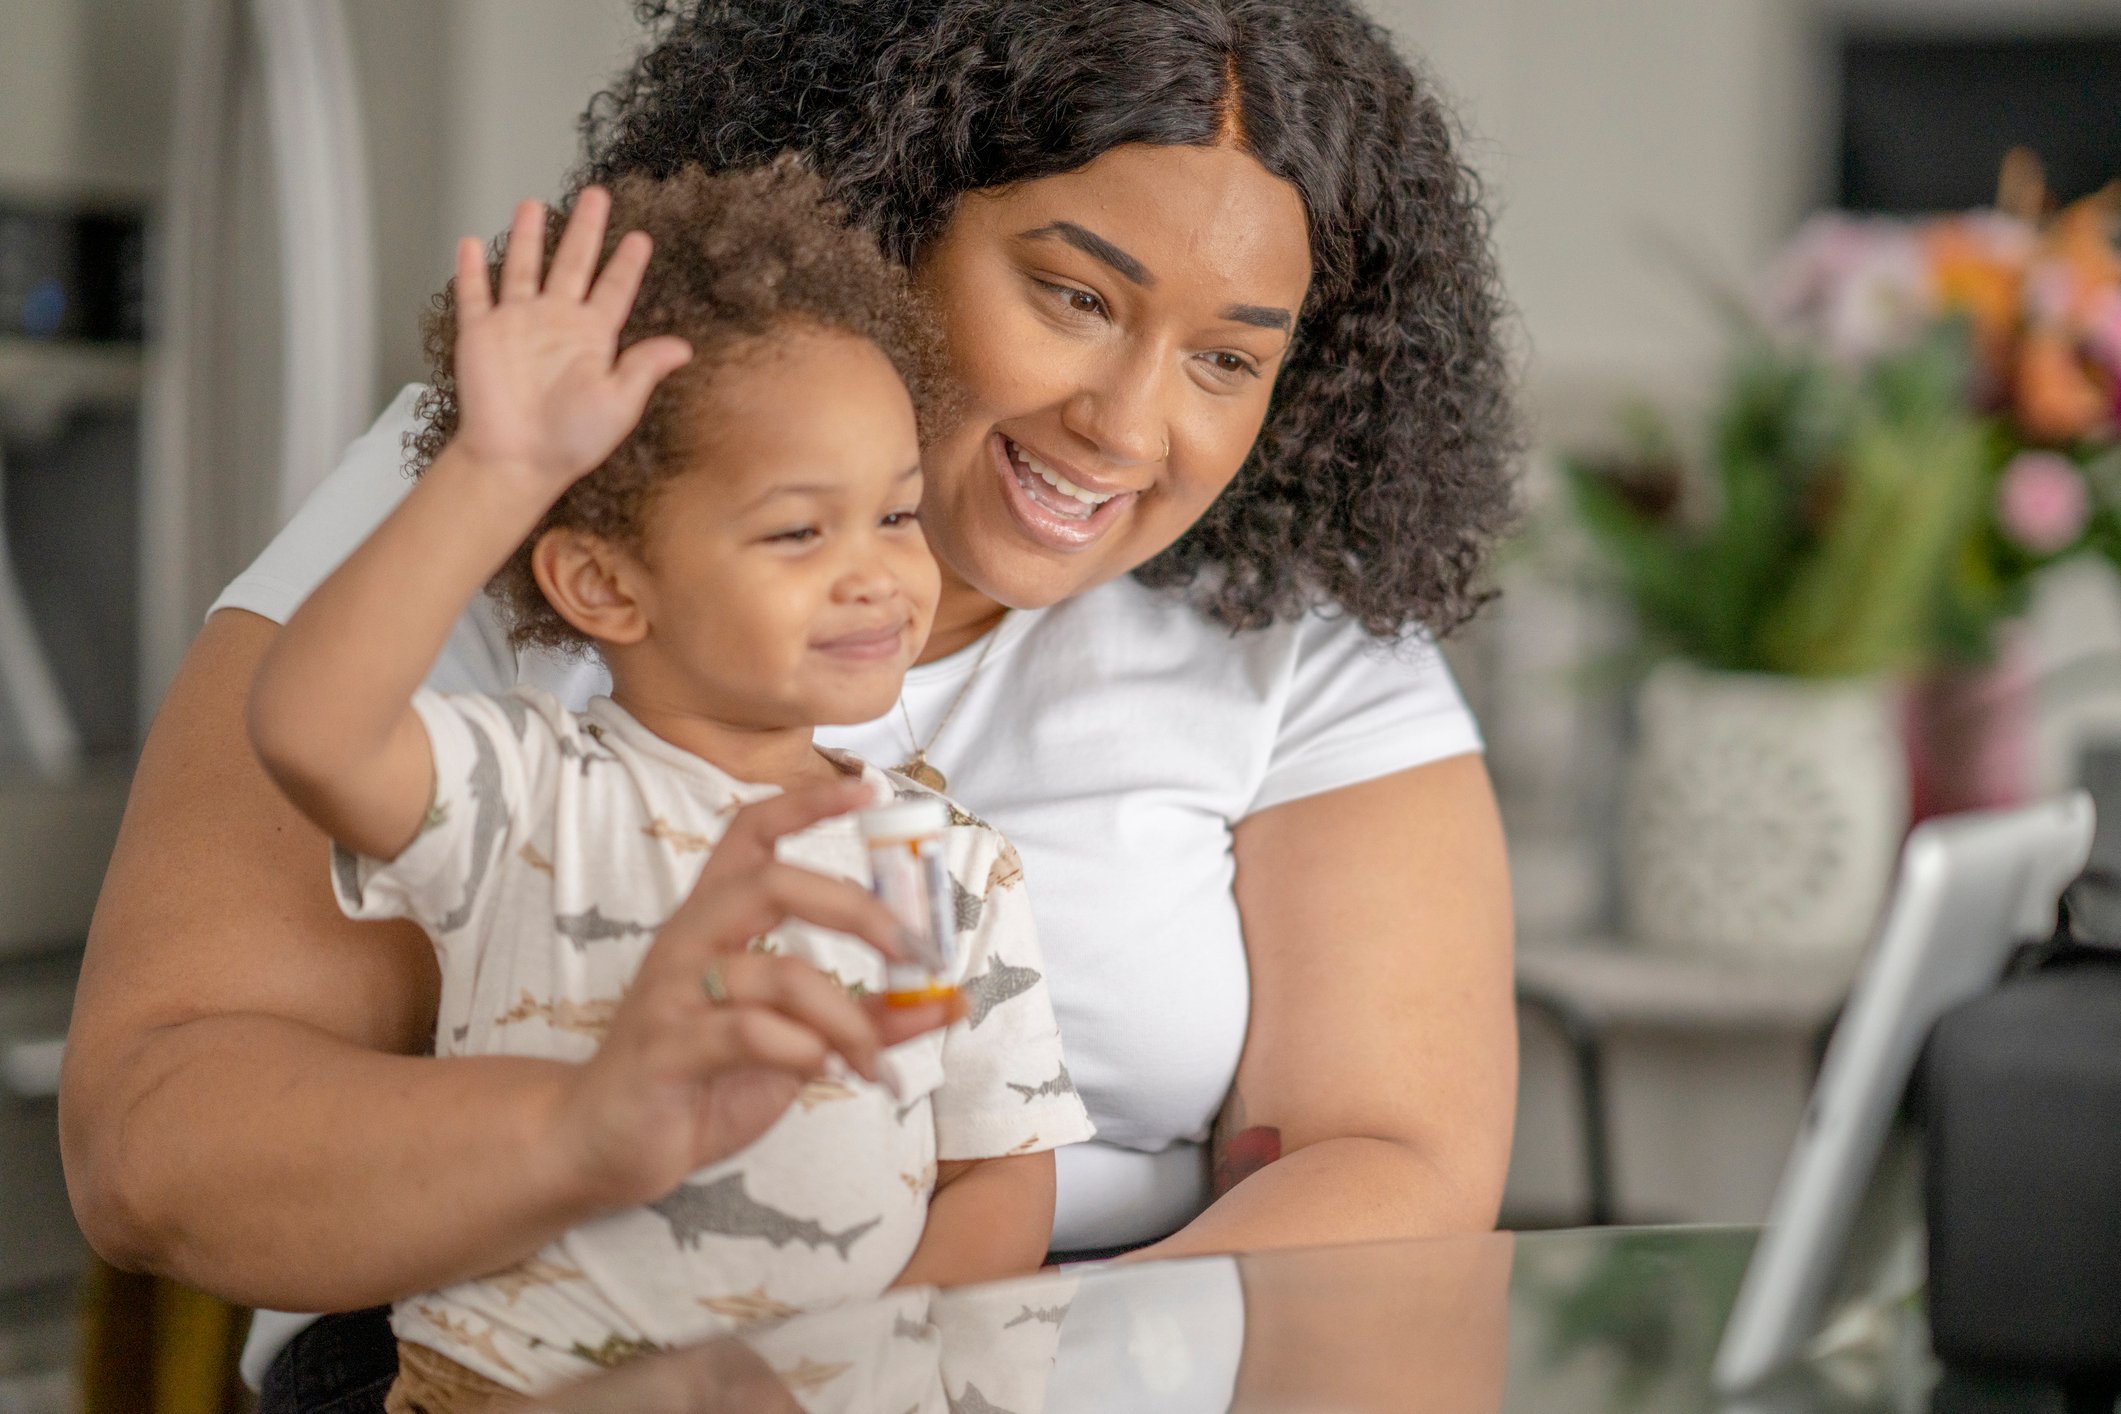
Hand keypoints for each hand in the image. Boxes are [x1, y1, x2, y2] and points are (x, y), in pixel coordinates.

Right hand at [449, 188, 693, 491]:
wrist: (518, 460)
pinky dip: (471, 270)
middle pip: (572, 263)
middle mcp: (555, 324)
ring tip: (531, 204)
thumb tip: (683, 347)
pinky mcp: (481, 335)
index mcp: (591, 338)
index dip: (627, 263)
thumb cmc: (570, 440)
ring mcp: (517, 325)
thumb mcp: (619, 403)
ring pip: (523, 268)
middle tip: (595, 195)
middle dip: (584, 229)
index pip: (613, 289)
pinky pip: (474, 295)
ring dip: (527, 237)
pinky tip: (470, 244)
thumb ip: (644, 368)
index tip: (640, 237)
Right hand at [551, 777, 961, 1209]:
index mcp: (715, 920)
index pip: (751, 831)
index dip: (809, 804)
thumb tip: (950, 1002)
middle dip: (856, 910)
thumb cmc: (702, 1079)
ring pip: (778, 972)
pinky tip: (822, 1074)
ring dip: (847, 1020)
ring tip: (872, 1063)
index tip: (872, 792)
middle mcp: (690, 939)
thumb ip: (866, 1018)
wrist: (603, 1143)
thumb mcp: (797, 1042)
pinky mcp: (666, 1047)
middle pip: (773, 882)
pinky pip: (751, 1032)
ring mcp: (673, 991)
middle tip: (912, 952)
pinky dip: (804, 1052)